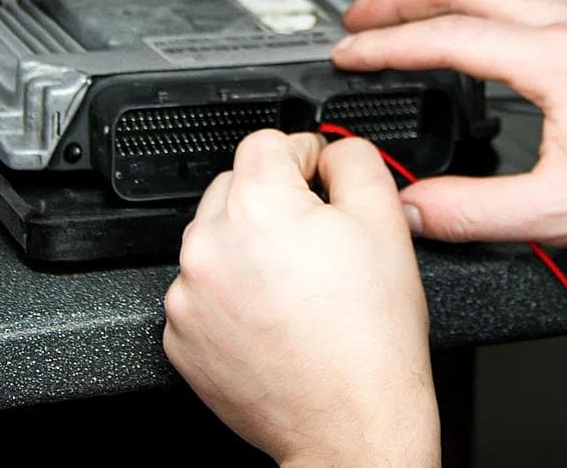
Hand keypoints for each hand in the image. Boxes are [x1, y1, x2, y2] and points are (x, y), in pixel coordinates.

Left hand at [163, 129, 439, 467]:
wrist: (352, 425)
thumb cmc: (370, 339)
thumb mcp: (386, 225)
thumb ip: (355, 161)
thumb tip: (333, 149)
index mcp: (259, 207)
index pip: (267, 141)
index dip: (303, 155)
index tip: (319, 180)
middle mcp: (210, 245)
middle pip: (235, 187)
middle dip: (273, 202)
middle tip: (316, 242)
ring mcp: (188, 295)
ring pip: (215, 240)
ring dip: (248, 248)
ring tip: (296, 287)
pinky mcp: (180, 336)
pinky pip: (201, 291)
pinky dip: (230, 295)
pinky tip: (272, 316)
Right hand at [332, 0, 566, 301]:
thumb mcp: (557, 215)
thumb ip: (469, 211)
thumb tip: (409, 206)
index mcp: (559, 58)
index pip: (447, 36)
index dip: (386, 45)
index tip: (348, 53)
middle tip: (360, 17)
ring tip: (404, 15)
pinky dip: (484, 4)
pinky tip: (476, 30)